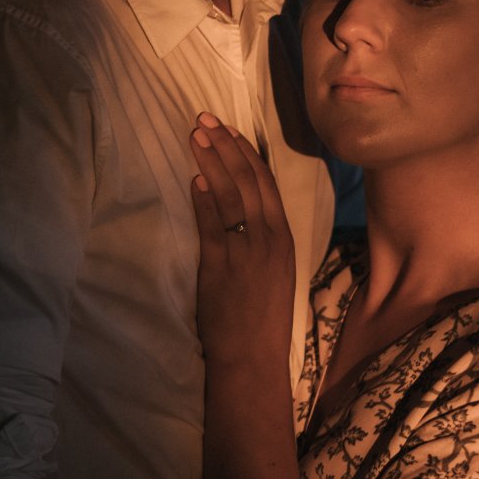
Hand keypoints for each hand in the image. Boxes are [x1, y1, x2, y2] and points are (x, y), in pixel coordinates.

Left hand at [189, 112, 294, 368]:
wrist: (253, 358)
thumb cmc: (262, 319)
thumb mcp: (273, 271)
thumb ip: (260, 239)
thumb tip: (237, 204)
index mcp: (284, 238)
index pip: (266, 183)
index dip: (246, 153)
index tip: (229, 130)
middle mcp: (269, 238)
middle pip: (247, 180)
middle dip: (224, 146)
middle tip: (204, 120)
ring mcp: (246, 250)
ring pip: (230, 194)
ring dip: (211, 162)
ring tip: (195, 137)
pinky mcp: (222, 265)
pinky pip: (213, 223)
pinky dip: (203, 198)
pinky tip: (194, 178)